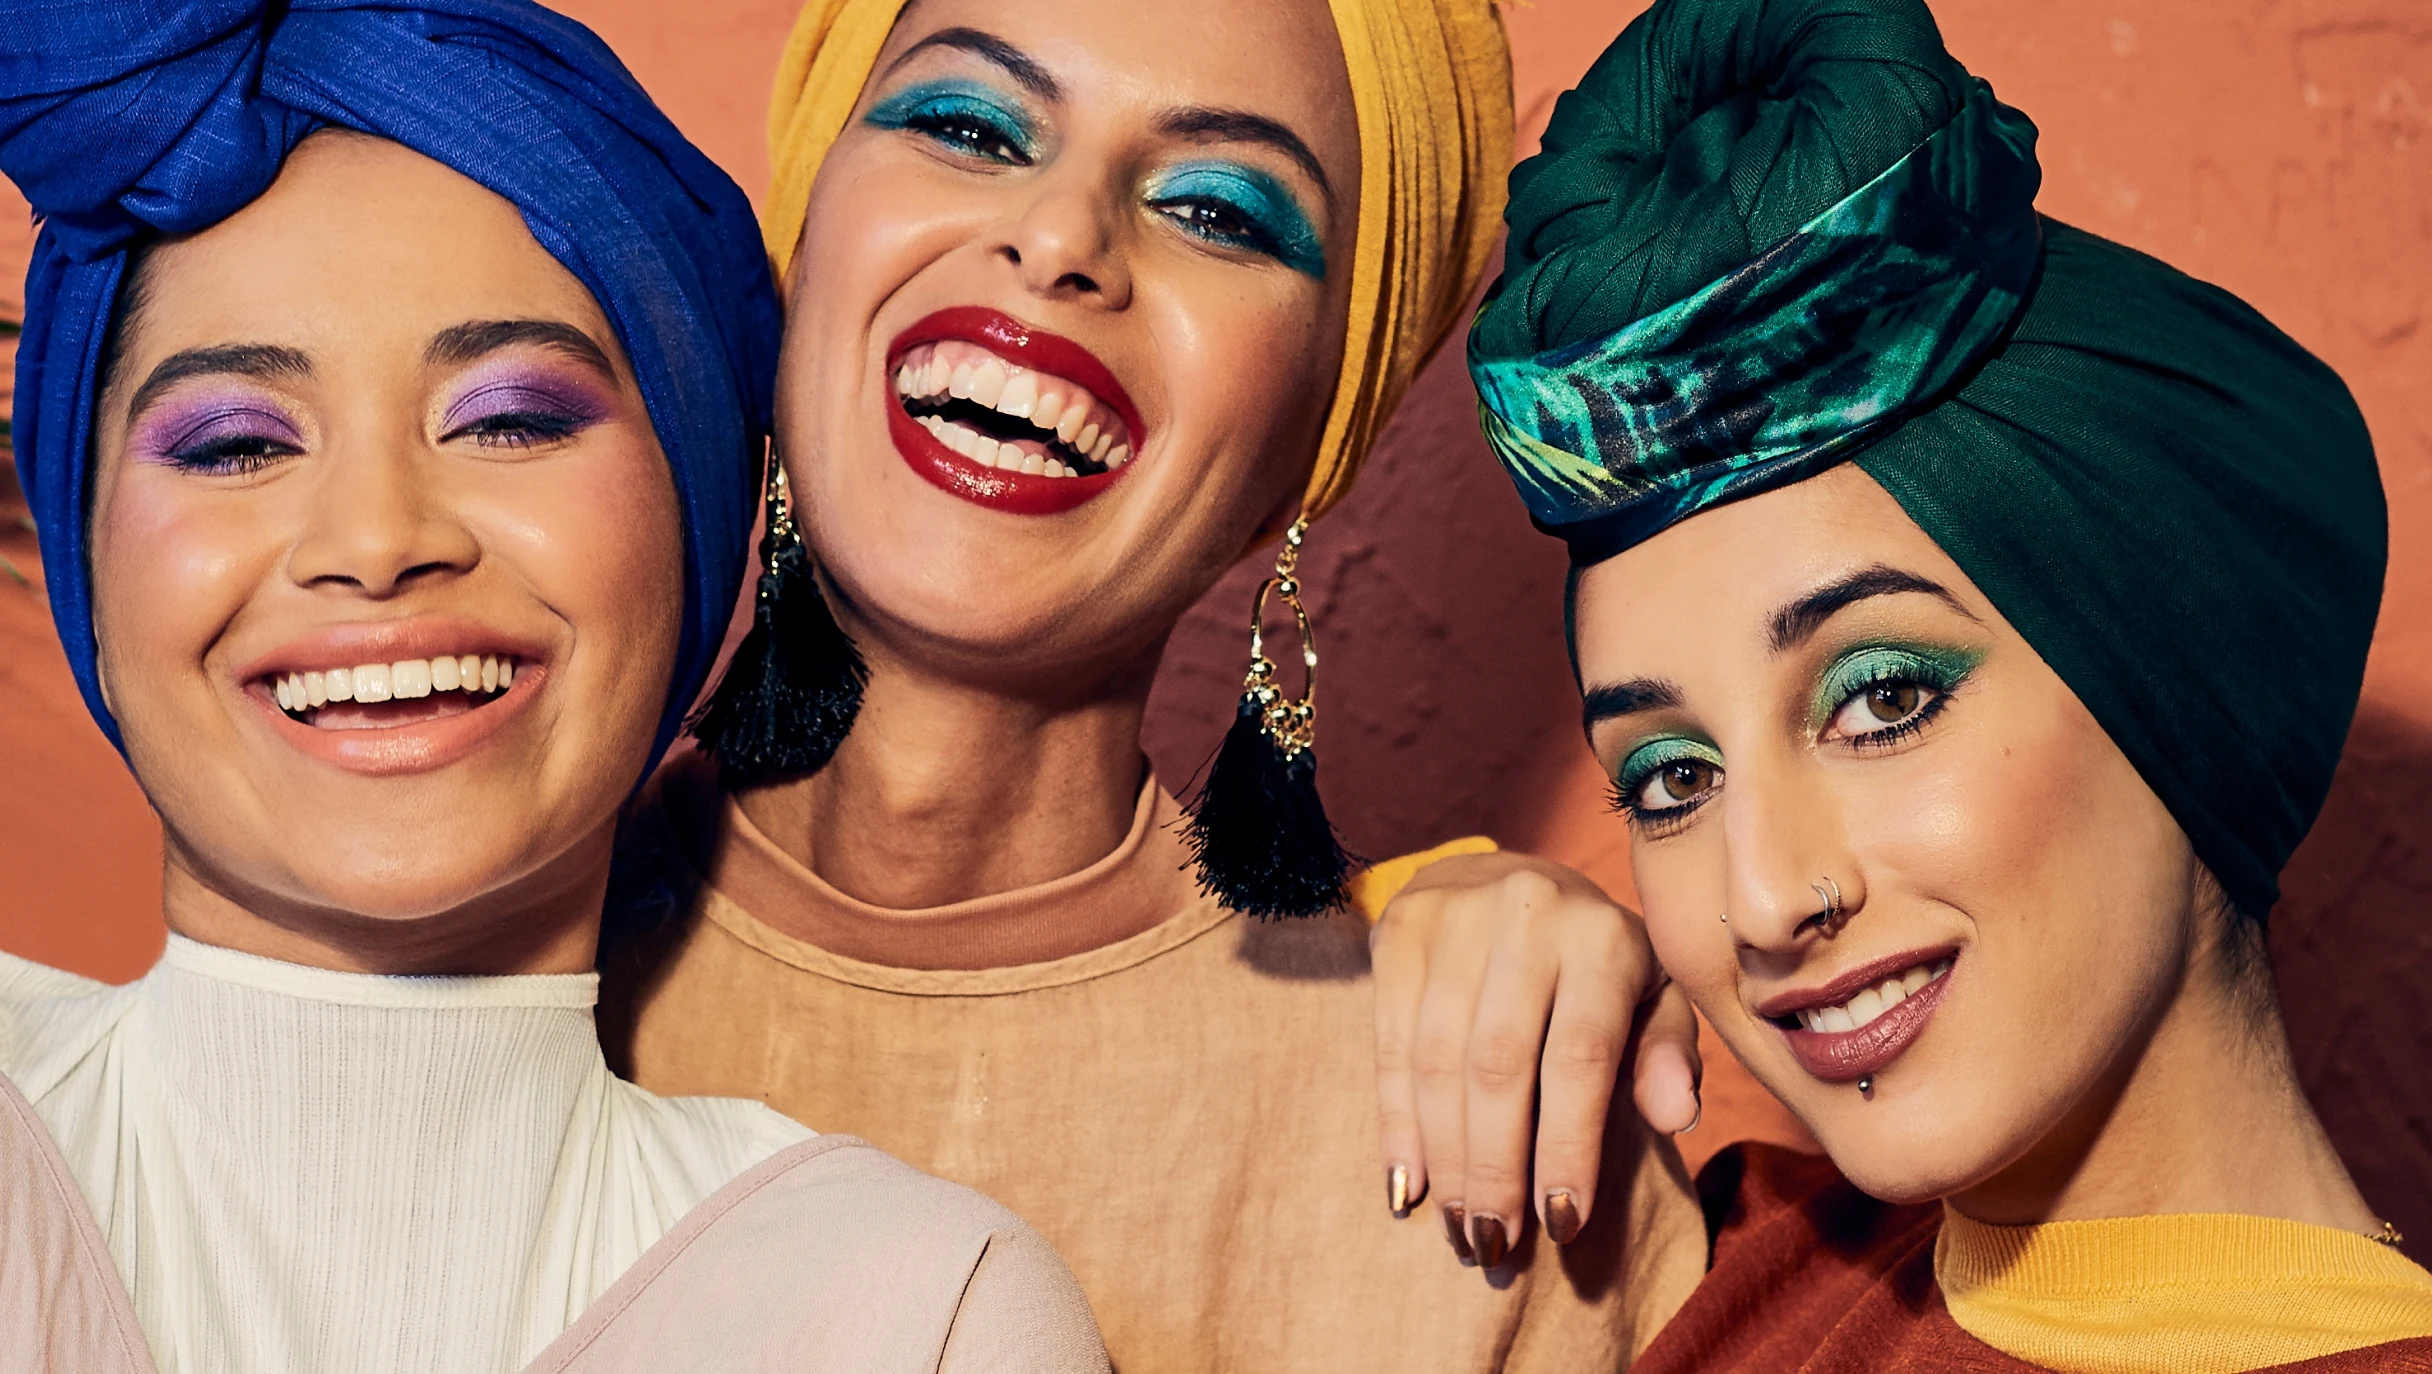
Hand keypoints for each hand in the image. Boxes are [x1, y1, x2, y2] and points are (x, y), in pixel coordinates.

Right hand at [1371, 852, 1699, 1267]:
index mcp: (1602, 937)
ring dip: (1443, 1157)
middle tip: (1493, 1245)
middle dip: (1494, 1167)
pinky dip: (1395, 1123)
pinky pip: (1389, 1042)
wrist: (1508, 879)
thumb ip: (1667, 1053)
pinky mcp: (1398, 931)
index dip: (1567, 1146)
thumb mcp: (1653, 995)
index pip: (1580, 1055)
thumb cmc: (1596, 963)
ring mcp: (1453, 917)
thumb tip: (1674, 1116)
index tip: (1561, 1225)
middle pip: (1500, 1065)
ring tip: (1458, 1229)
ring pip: (1438, 1059)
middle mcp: (1526, 914)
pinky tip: (1407, 1185)